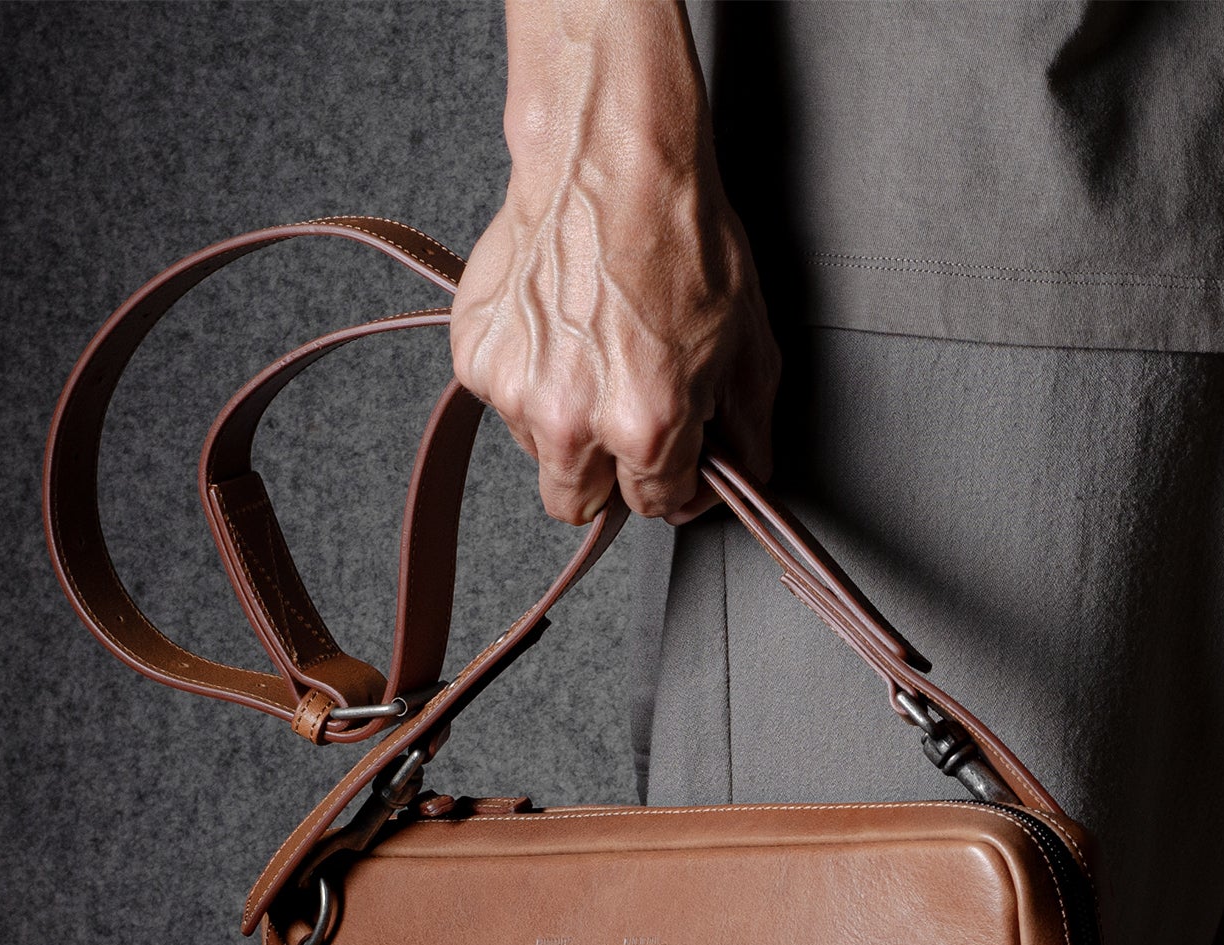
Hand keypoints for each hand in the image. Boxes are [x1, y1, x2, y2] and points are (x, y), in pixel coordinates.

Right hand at [450, 0, 777, 525]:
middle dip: (610, 475)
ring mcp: (514, 389)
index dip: (676, 486)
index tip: (680, 463)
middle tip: (630, 421)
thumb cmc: (682, 239)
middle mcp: (572, 421)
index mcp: (646, 429)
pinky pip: (503, 398)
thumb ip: (748, 428)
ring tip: (595, 353)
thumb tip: (746, 473)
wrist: (610, 160)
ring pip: (540, 450)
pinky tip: (560, 327)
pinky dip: (529, 376)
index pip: (655, 505)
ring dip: (567, 423)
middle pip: (578, 502)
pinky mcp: (475, 355)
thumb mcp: (748, 343)